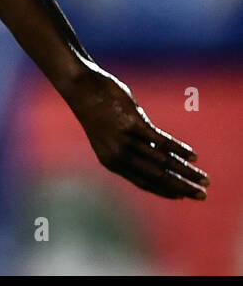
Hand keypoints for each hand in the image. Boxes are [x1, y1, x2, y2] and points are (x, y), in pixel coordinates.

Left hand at [66, 68, 208, 199]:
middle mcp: (117, 154)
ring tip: (204, 179)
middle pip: (157, 177)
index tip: (182, 197)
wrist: (82, 88)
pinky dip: (179, 150)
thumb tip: (163, 156)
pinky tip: (194, 156)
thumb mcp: (114, 134)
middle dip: (181, 187)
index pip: (143, 183)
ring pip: (162, 161)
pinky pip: (161, 141)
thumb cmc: (98, 110)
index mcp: (111, 161)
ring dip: (186, 172)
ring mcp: (124, 139)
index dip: (164, 191)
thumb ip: (137, 146)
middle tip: (202, 195)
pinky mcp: (132, 123)